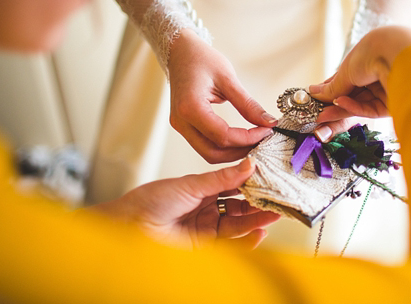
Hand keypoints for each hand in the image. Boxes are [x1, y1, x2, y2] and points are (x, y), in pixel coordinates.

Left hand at [90, 156, 279, 248]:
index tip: (270, 177)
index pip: (235, 185)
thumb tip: (249, 164)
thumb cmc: (152, 200)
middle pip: (240, 206)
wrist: (131, 225)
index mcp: (204, 189)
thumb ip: (223, 179)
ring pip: (239, 224)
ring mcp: (207, 227)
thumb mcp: (192, 184)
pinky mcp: (205, 246)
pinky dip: (247, 240)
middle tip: (279, 198)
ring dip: (257, 220)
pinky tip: (260, 234)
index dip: (252, 182)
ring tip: (275, 214)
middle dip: (260, 202)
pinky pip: (231, 243)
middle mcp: (208, 208)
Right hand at [168, 30, 276, 163]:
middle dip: (240, 152)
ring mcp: (180, 125)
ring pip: (207, 153)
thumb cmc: (201, 59)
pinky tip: (240, 139)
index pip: (223, 136)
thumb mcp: (228, 78)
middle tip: (262, 142)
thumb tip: (269, 122)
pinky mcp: (184, 126)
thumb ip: (248, 104)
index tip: (266, 131)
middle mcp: (181, 121)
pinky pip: (204, 145)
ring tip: (253, 141)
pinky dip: (223, 146)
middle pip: (212, 153)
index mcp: (190, 108)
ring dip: (232, 152)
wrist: (180, 51)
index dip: (248, 138)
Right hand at [310, 26, 410, 140]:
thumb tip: (314, 93)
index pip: (343, 81)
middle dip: (333, 104)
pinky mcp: (391, 104)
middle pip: (351, 96)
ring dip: (340, 109)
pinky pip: (369, 109)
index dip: (329, 91)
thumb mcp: (346, 70)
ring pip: (358, 105)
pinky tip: (341, 103)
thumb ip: (332, 87)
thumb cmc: (372, 52)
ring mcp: (383, 91)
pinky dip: (354, 107)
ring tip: (322, 115)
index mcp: (364, 62)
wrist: (397, 53)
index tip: (314, 99)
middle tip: (315, 114)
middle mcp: (374, 77)